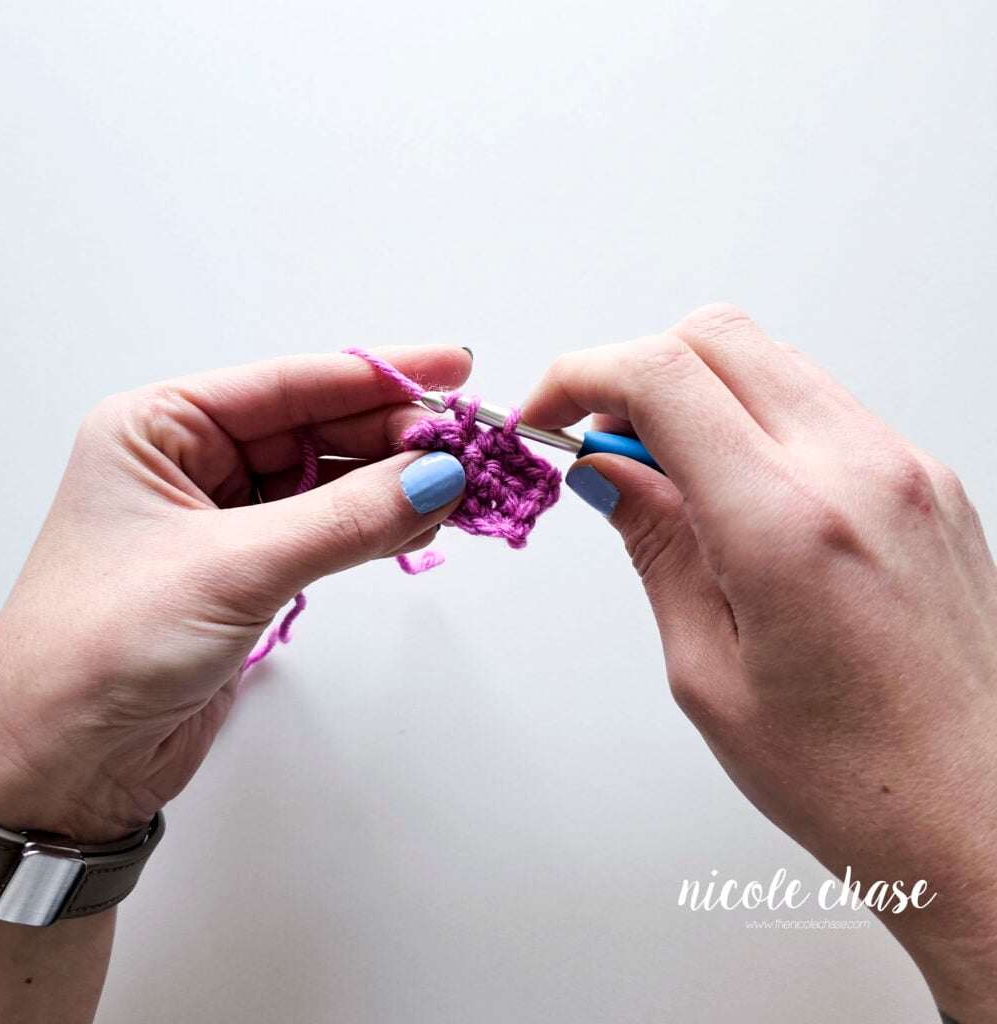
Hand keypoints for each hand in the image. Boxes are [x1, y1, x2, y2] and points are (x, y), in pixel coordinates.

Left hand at [0, 346, 470, 844]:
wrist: (63, 764)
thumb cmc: (96, 652)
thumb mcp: (231, 569)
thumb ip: (343, 520)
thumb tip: (433, 476)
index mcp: (159, 428)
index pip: (289, 383)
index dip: (378, 375)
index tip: (450, 370)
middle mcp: (189, 464)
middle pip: (317, 428)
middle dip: (394, 435)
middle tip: (465, 444)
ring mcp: (221, 520)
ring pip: (328, 481)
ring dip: (393, 484)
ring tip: (457, 485)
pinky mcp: (247, 572)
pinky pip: (327, 531)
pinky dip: (375, 527)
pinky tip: (418, 522)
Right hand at [522, 305, 996, 1020]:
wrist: (984, 814)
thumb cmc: (858, 777)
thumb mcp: (709, 671)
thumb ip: (655, 546)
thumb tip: (605, 471)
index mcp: (790, 527)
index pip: (663, 376)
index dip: (581, 376)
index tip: (549, 415)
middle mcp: (860, 473)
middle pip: (717, 336)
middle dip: (633, 373)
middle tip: (602, 449)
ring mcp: (904, 467)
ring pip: (767, 362)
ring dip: (694, 397)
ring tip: (668, 488)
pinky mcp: (925, 479)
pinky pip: (815, 405)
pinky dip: (750, 423)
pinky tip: (733, 499)